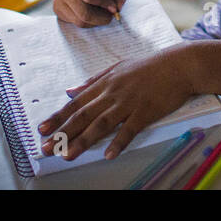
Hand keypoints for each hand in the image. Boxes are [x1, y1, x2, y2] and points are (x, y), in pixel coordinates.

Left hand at [37, 48, 196, 159]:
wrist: (178, 65)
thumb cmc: (149, 67)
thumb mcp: (118, 67)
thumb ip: (93, 80)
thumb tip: (71, 90)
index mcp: (105, 83)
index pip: (76, 103)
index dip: (58, 117)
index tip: (42, 130)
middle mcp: (112, 93)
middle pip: (83, 116)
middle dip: (63, 133)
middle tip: (47, 147)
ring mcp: (129, 102)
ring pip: (101, 124)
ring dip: (83, 141)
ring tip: (68, 155)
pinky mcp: (145, 111)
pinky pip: (129, 129)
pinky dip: (118, 142)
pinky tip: (108, 154)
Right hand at [52, 0, 134, 26]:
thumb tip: (118, 8)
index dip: (105, 4)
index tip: (114, 6)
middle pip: (84, 13)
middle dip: (102, 17)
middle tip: (111, 14)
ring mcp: (58, 1)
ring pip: (81, 22)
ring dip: (96, 21)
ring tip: (102, 10)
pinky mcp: (59, 12)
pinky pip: (76, 24)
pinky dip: (89, 22)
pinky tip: (92, 11)